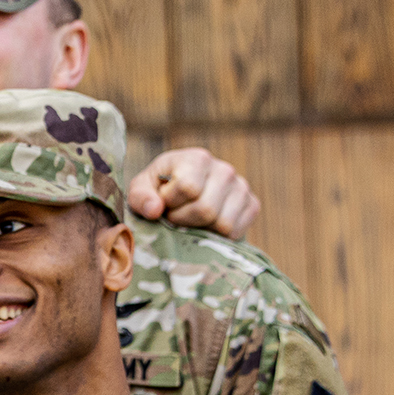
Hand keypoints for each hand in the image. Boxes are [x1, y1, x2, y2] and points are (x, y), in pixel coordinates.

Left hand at [130, 148, 257, 240]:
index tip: (164, 203)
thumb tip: (155, 210)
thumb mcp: (141, 190)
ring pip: (222, 224)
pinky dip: (217, 236)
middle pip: (206, 209)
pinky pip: (235, 232)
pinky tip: (206, 224)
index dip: (171, 203)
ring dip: (200, 229)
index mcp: (197, 158)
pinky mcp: (252, 205)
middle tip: (175, 216)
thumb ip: (141, 197)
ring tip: (190, 218)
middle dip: (183, 220)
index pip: (188, 188)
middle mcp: (224, 170)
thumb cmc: (159, 190)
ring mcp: (241, 187)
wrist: (183, 196)